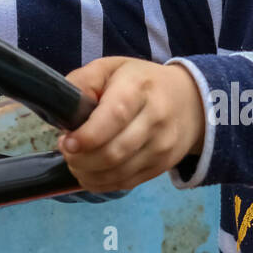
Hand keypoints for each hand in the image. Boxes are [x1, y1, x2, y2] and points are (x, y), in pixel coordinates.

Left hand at [56, 56, 205, 192]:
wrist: (190, 102)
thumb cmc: (141, 82)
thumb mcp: (111, 68)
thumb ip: (83, 82)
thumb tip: (62, 108)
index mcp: (139, 88)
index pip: (114, 116)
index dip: (87, 136)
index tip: (66, 142)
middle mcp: (156, 119)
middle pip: (114, 152)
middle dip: (80, 159)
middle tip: (66, 150)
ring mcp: (162, 147)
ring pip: (118, 173)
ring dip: (87, 174)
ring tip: (76, 161)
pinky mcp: (162, 166)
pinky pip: (125, 183)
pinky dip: (101, 183)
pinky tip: (91, 171)